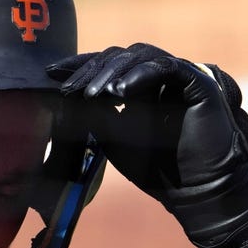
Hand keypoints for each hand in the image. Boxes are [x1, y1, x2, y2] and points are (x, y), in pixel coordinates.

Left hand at [47, 44, 247, 247]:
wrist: (195, 192)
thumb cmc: (155, 169)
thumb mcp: (112, 137)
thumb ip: (93, 114)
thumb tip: (62, 96)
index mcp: (140, 86)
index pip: (106, 65)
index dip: (78, 65)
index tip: (49, 73)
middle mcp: (160, 76)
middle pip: (120, 55)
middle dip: (90, 69)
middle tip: (68, 89)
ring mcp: (180, 75)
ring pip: (140, 55)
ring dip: (111, 72)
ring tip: (92, 95)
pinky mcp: (198, 81)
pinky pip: (167, 67)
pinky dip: (142, 75)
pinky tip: (119, 92)